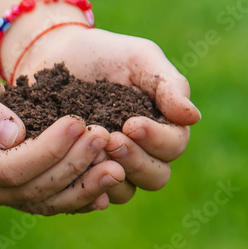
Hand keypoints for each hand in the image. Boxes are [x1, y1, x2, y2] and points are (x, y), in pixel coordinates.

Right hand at [0, 52, 125, 214]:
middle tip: (105, 138)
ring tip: (117, 167)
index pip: (10, 168)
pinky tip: (108, 184)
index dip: (48, 150)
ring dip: (83, 186)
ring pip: (43, 202)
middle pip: (31, 189)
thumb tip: (13, 135)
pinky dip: (79, 194)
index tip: (79, 123)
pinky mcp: (13, 192)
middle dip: (72, 166)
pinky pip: (48, 200)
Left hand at [12, 25, 201, 204]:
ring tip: (91, 151)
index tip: (131, 124)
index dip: (157, 140)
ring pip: (125, 191)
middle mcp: (142, 153)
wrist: (54, 55)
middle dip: (135, 160)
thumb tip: (193, 117)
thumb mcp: (138, 58)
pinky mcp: (80, 174)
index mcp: (162, 126)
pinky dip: (85, 187)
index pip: (174, 146)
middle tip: (111, 140)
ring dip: (111, 175)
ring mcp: (111, 166)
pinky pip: (89, 194)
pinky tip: (73, 172)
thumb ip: (168, 85)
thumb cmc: (103, 54)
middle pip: (155, 176)